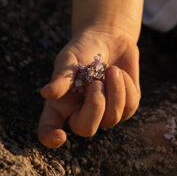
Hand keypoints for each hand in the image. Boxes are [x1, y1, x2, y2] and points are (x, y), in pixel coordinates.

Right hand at [38, 26, 140, 148]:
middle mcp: (80, 114)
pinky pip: (130, 106)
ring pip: (112, 118)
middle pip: (86, 129)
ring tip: (111, 70)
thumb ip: (61, 77)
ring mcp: (104, 114)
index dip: (50, 138)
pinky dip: (126, 86)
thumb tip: (46, 93)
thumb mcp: (69, 58)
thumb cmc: (84, 49)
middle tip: (96, 82)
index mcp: (60, 105)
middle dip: (95, 106)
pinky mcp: (125, 107)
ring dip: (114, 91)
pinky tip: (119, 73)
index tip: (60, 137)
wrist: (109, 37)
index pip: (48, 130)